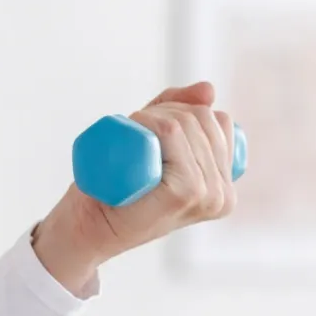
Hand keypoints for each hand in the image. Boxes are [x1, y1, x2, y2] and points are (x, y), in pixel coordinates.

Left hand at [32, 82, 237, 291]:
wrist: (89, 227)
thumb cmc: (121, 188)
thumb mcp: (157, 145)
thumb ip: (182, 113)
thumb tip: (209, 88)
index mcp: (226, 186)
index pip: (221, 121)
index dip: (184, 111)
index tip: (154, 127)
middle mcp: (224, 194)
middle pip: (202, 118)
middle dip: (165, 111)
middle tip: (136, 132)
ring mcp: (207, 195)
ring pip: (183, 122)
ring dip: (151, 117)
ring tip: (134, 140)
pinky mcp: (184, 192)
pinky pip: (170, 132)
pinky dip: (148, 123)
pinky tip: (136, 140)